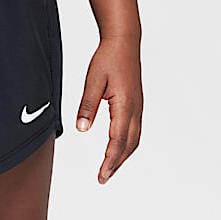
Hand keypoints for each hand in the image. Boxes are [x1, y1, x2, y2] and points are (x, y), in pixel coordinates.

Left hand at [75, 36, 142, 183]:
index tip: (101, 176)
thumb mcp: (92, 81)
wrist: (124, 41)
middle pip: (128, 145)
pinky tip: (117, 150)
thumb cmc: (108, 58)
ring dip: (122, 157)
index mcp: (125, 105)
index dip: (109, 161)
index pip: (117, 141)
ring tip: (109, 169)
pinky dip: (127, 145)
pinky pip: (134, 131)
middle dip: (116, 164)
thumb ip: (87, 106)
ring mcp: (138, 107)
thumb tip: (82, 129)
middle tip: (103, 179)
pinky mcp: (136, 104)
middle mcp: (135, 109)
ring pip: (134, 140)